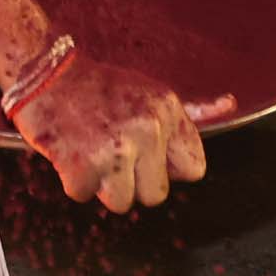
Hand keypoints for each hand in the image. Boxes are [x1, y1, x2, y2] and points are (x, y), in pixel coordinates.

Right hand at [15, 51, 225, 212]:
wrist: (45, 73)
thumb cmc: (101, 87)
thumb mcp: (150, 92)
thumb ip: (191, 110)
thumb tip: (229, 104)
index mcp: (167, 111)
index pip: (194, 169)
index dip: (167, 167)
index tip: (146, 154)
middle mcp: (147, 129)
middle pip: (156, 195)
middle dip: (133, 180)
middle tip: (111, 151)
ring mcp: (115, 148)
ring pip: (122, 202)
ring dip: (103, 185)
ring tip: (91, 152)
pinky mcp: (82, 165)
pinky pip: (84, 196)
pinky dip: (73, 181)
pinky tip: (69, 152)